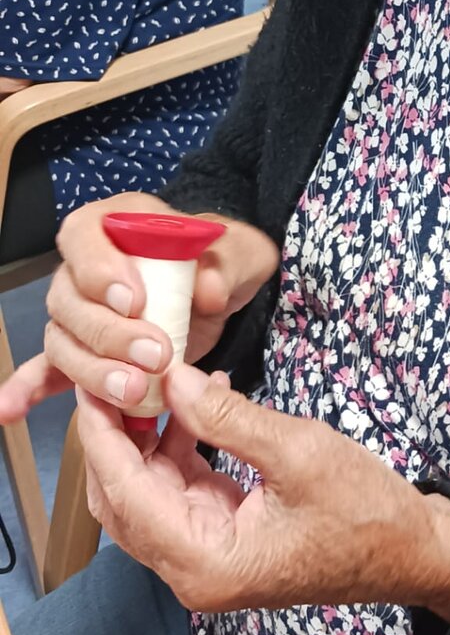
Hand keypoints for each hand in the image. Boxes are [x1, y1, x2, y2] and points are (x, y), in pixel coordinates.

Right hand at [0, 193, 278, 422]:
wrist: (223, 285)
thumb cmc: (224, 258)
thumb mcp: (240, 252)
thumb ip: (226, 265)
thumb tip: (206, 289)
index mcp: (114, 223)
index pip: (82, 237)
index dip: (98, 269)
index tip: (134, 300)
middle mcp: (84, 266)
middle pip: (69, 300)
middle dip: (108, 334)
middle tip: (154, 355)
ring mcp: (81, 312)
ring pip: (64, 342)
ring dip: (94, 371)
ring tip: (135, 391)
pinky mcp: (87, 351)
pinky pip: (49, 369)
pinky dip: (31, 388)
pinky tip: (10, 411)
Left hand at [76, 364, 449, 619]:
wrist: (410, 550)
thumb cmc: (366, 511)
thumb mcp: (299, 450)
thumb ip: (228, 416)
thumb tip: (172, 378)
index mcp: (206, 563)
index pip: (125, 494)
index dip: (104, 435)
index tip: (94, 381)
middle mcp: (193, 571)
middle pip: (121, 500)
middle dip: (114, 436)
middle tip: (113, 374)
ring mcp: (206, 559)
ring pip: (144, 495)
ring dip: (142, 440)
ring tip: (147, 380)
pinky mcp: (221, 540)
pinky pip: (177, 492)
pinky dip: (172, 450)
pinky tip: (185, 406)